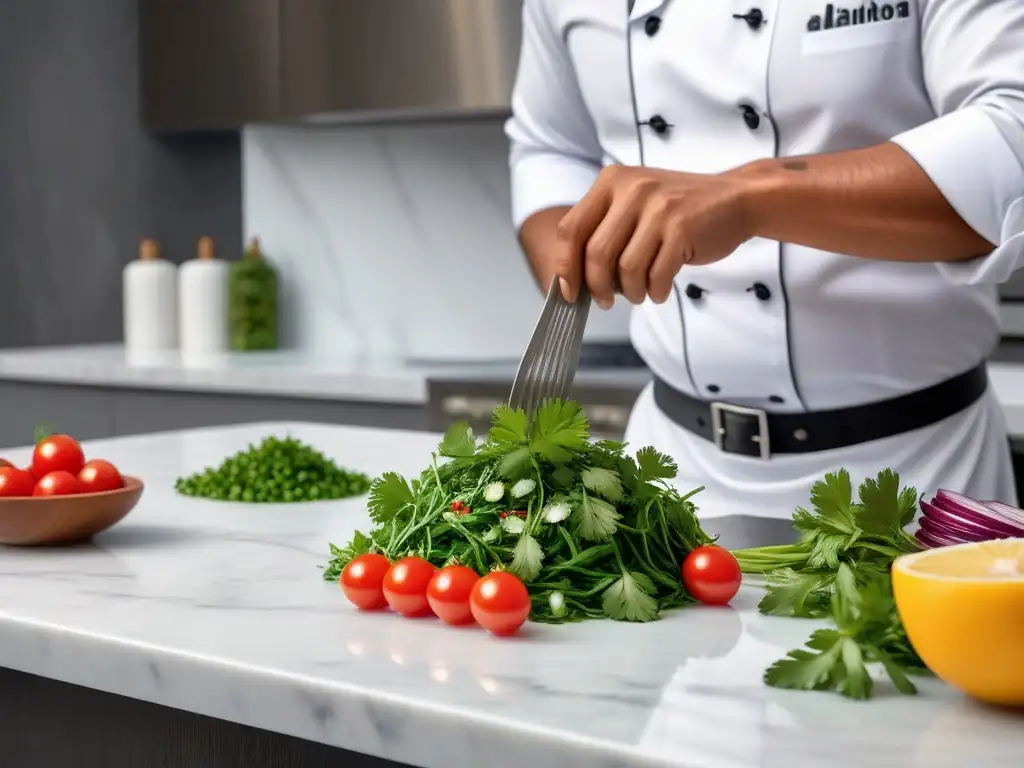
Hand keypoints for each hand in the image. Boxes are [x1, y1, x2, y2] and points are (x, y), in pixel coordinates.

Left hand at [554, 165, 755, 307]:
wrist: (736, 198)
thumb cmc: (680, 210)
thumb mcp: (634, 204)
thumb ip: (603, 231)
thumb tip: (572, 278)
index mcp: (611, 181)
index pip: (571, 229)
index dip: (565, 265)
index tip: (568, 290)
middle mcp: (633, 189)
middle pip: (595, 253)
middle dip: (597, 286)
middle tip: (606, 300)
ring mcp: (659, 208)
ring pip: (626, 269)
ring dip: (631, 292)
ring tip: (640, 293)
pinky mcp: (683, 229)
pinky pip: (656, 275)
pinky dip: (655, 291)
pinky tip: (659, 289)